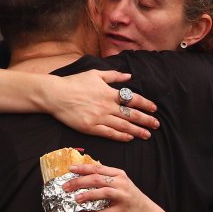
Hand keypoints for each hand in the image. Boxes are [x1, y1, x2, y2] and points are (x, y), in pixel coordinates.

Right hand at [43, 70, 159, 140]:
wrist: (55, 95)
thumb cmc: (74, 82)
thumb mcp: (95, 74)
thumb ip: (113, 75)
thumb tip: (129, 76)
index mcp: (109, 92)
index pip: (133, 99)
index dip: (145, 104)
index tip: (154, 109)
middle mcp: (107, 106)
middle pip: (131, 114)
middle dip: (146, 120)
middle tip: (156, 125)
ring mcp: (99, 118)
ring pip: (123, 125)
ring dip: (137, 130)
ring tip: (147, 135)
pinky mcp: (90, 127)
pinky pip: (109, 133)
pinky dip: (121, 136)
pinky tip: (129, 138)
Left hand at [64, 163, 155, 211]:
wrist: (143, 210)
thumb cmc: (127, 194)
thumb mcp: (119, 181)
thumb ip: (105, 176)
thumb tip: (82, 173)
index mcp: (118, 174)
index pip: (98, 168)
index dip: (83, 168)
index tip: (70, 169)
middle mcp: (121, 183)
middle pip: (97, 179)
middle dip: (80, 182)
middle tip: (66, 186)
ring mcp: (122, 197)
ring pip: (103, 193)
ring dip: (87, 195)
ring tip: (75, 198)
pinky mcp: (122, 211)